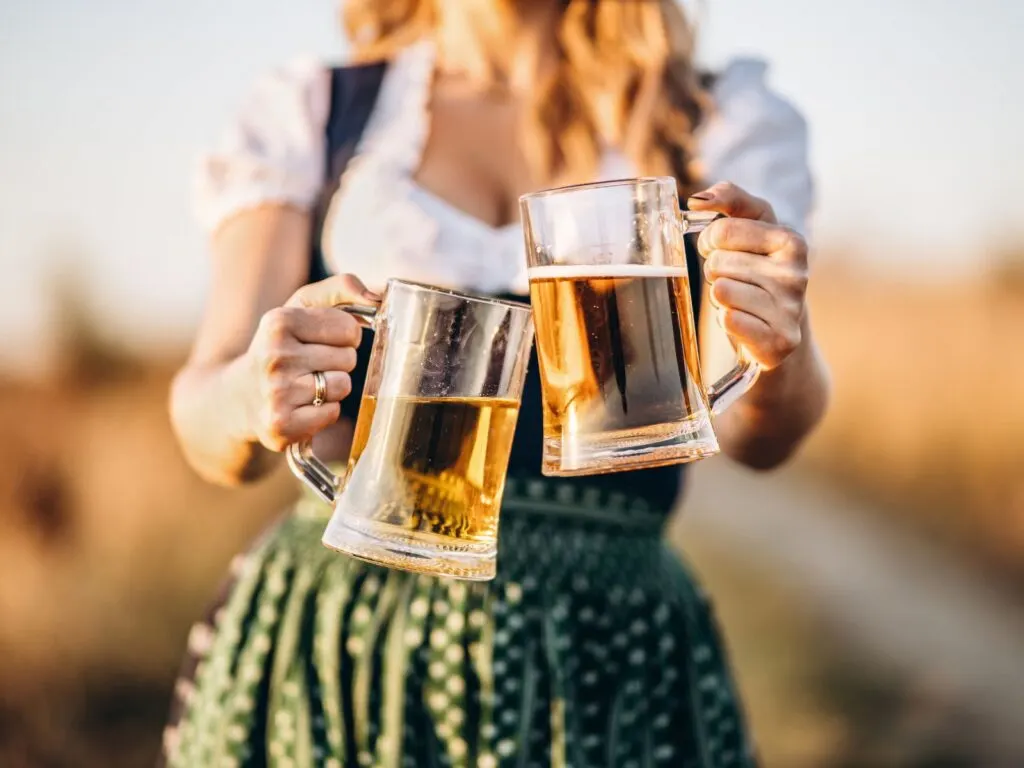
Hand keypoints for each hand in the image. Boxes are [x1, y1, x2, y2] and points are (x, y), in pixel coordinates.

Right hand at [244, 274, 379, 450]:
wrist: (236, 397)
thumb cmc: (281, 347)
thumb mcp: (300, 307)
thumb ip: (341, 288)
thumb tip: (376, 297)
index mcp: (279, 322)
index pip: (348, 328)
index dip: (344, 336)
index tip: (322, 341)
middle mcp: (274, 356)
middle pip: (348, 358)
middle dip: (337, 362)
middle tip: (310, 366)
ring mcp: (276, 394)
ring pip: (343, 386)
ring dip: (332, 387)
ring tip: (306, 386)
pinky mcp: (281, 426)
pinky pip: (331, 414)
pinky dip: (323, 412)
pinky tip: (302, 407)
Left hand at [688, 182, 808, 369]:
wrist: (780, 331)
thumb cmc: (759, 273)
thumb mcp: (753, 228)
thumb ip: (730, 199)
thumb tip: (698, 199)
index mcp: (791, 242)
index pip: (721, 232)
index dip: (711, 244)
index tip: (722, 252)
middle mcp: (797, 274)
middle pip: (717, 264)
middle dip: (716, 274)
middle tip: (736, 283)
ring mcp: (790, 309)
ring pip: (721, 291)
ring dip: (721, 298)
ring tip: (741, 302)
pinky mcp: (779, 341)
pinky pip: (729, 320)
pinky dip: (727, 321)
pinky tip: (744, 322)